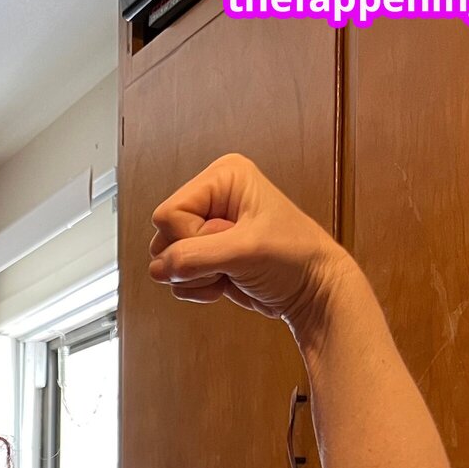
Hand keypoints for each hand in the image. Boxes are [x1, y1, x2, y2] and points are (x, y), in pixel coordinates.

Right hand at [147, 153, 350, 326]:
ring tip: (231, 270)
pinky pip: (174, 276)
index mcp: (222, 177)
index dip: (193, 237)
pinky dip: (197, 287)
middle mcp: (210, 198)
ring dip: (195, 277)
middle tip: (232, 257)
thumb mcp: (245, 251)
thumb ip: (194, 257)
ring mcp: (205, 228)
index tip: (230, 240)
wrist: (311, 290)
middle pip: (163, 236)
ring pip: (165, 260)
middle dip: (194, 259)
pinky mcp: (204, 255)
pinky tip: (226, 281)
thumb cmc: (295, 257)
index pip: (169, 213)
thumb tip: (157, 268)